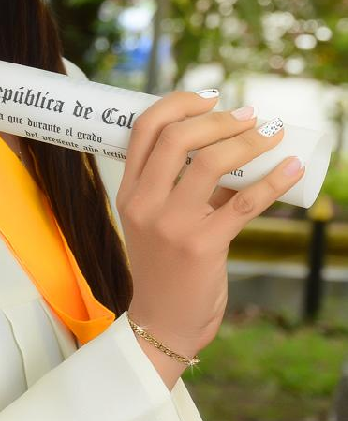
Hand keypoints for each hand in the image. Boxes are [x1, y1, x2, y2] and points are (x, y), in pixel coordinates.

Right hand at [115, 92, 304, 358]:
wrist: (163, 323)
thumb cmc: (167, 269)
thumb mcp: (161, 222)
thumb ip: (189, 187)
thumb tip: (236, 148)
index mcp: (129, 192)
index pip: (145, 129)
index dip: (179, 103)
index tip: (211, 97)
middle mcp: (143, 204)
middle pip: (178, 137)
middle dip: (219, 118)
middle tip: (248, 115)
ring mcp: (171, 225)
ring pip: (212, 163)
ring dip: (248, 141)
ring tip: (270, 134)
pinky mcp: (203, 245)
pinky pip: (245, 202)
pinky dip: (274, 179)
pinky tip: (292, 167)